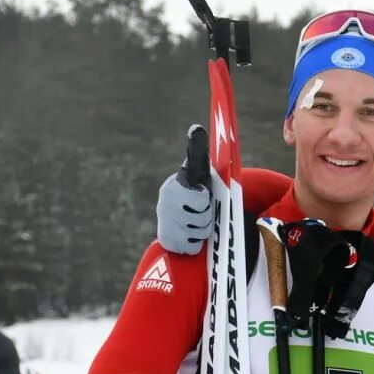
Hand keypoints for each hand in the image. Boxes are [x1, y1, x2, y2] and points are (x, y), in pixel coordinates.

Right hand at [155, 126, 211, 254]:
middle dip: (208, 214)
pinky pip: (195, 245)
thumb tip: (197, 128)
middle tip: (202, 209)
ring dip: (205, 228)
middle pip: (205, 216)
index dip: (203, 200)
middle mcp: (165, 205)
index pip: (200, 198)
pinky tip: (189, 235)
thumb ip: (197, 153)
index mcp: (173, 187)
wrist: (176, 220)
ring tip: (196, 221)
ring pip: (203, 231)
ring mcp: (166, 224)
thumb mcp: (196, 172)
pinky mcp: (169, 242)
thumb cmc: (192, 191)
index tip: (202, 197)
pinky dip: (197, 242)